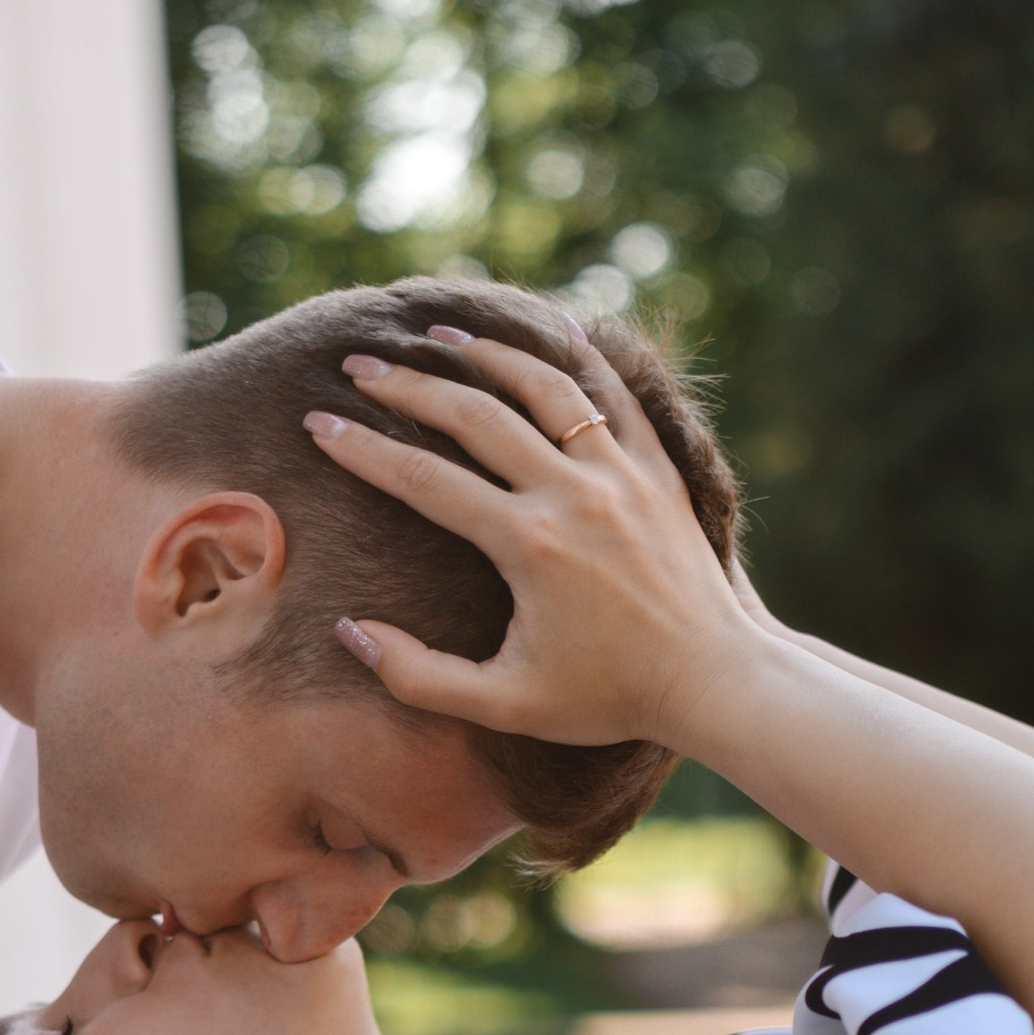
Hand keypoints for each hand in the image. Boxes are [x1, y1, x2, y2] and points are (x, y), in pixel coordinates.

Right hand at [303, 328, 748, 746]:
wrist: (715, 681)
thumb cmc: (609, 698)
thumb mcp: (505, 705)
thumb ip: (418, 675)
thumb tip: (348, 632)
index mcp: (527, 545)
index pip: (424, 480)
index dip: (362, 450)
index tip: (318, 427)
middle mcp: (572, 493)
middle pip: (474, 416)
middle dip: (408, 387)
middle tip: (358, 367)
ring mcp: (621, 474)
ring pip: (546, 388)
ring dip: (488, 355)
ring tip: (443, 334)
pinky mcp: (659, 471)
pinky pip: (617, 395)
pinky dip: (584, 357)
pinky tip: (558, 328)